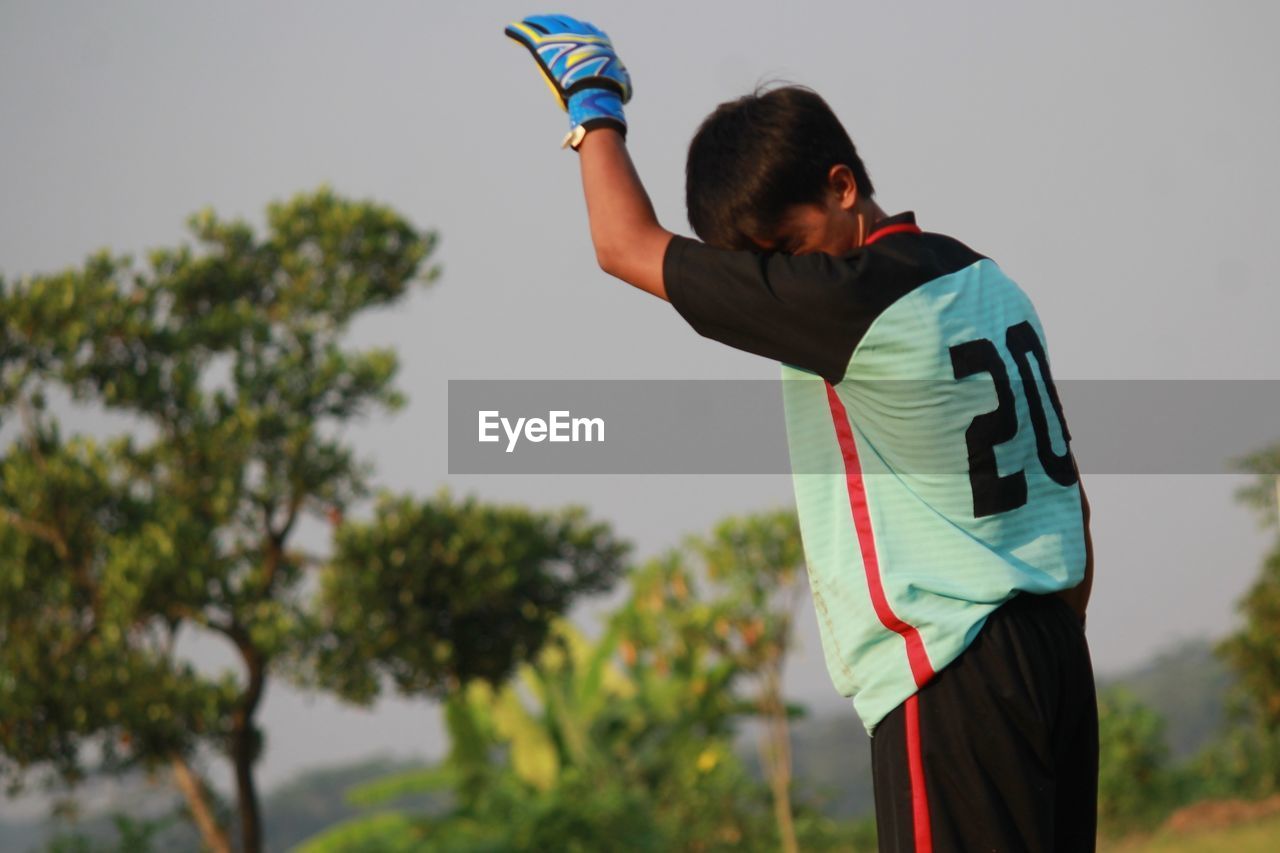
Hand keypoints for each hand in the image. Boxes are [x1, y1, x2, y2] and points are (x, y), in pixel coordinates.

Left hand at [504, 13, 631, 147]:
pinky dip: (518, 30)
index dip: (576, 29)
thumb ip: (621, 83)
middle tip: (544, 24)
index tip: (570, 31)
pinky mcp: (545, 45)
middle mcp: (579, 34)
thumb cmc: (609, 92)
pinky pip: (529, 33)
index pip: (586, 29)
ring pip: (545, 24)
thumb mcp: (622, 84)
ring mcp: (561, 37)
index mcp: (598, 40)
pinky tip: (510, 29)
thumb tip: (625, 92)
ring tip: (525, 24)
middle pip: (563, 22)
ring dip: (535, 23)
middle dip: (553, 21)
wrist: (595, 91)